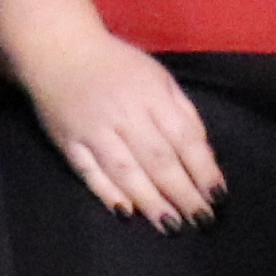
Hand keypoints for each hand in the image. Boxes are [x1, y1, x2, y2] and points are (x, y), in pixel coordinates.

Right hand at [9, 21, 224, 227]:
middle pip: (157, 160)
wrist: (57, 50)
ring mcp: (93, 130)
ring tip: (171, 226)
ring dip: (150, 201)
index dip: (203, 170)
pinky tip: (126, 213)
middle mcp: (123, 114)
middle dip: (182, 194)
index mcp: (151, 95)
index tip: (218, 198)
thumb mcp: (159, 78)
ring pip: (124, 171)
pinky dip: (106, 192)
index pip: (183, 138)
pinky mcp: (67, 142)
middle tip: (201, 221)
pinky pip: (88, 172)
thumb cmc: (117, 67)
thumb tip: (204, 158)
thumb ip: (183, 114)